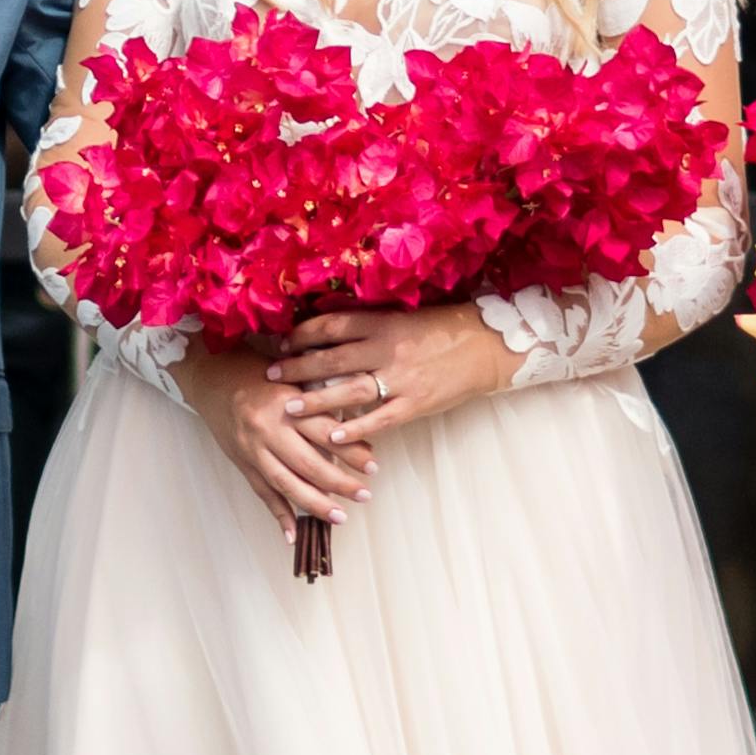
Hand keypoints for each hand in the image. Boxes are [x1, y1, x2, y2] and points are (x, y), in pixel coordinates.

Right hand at [176, 341, 377, 532]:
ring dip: (315, 504)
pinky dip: (278, 514)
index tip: (372, 465)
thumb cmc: (257, 371)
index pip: (324, 432)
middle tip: (364, 494)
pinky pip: (261, 492)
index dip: (351, 450)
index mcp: (285, 403)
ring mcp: (253, 450)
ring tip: (340, 516)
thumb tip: (352, 426)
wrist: (212, 376)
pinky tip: (293, 534)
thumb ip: (316, 401)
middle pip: (308, 463)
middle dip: (339, 483)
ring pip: (287, 483)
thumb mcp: (291, 376)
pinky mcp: (241, 463)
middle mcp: (268, 429)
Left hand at [270, 297, 511, 444]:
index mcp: (383, 321)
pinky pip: (379, 418)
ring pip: (348, 389)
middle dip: (297, 366)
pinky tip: (334, 436)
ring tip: (288, 408)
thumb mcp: (404, 317)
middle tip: (270, 374)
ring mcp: (400, 378)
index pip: (333, 325)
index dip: (304, 333)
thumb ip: (372, 326)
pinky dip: (355, 428)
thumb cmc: (443, 329)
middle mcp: (387, 347)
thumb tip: (331, 330)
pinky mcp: (414, 403)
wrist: (485, 346)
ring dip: (315, 400)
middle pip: (332, 358)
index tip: (282, 341)